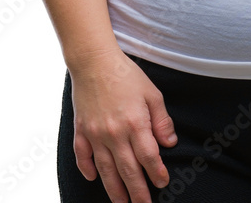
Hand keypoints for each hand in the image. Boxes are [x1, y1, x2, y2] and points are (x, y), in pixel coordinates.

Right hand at [67, 47, 177, 202]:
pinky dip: (87, 169)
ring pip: (106, 170)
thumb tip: (169, 143)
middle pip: (128, 170)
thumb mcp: (152, 93)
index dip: (156, 172)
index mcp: (135, 122)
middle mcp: (114, 133)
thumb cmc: (126, 74)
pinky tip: (93, 179)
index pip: (148, 157)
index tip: (163, 183)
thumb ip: (161, 120)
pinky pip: (82, 156)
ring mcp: (95, 133)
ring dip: (115, 190)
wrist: (95, 61)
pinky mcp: (80, 130)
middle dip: (137, 192)